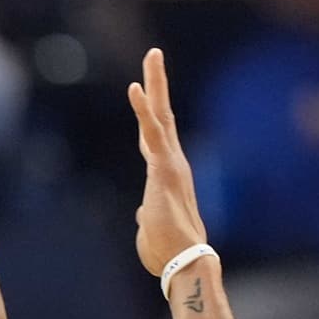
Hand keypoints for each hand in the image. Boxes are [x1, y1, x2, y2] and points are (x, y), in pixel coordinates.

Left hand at [128, 47, 209, 276]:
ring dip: (156, 83)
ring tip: (153, 56)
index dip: (149, 112)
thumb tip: (142, 214)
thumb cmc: (167, 252)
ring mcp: (170, 162)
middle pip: (163, 114)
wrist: (183, 262)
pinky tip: (135, 87)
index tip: (143, 90)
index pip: (156, 136)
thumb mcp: (150, 229)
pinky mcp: (164, 167)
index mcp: (167, 175)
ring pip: (160, 114)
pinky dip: (143, 109)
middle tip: (154, 56)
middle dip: (158, 84)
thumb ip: (147, 216)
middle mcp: (173, 162)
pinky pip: (153, 132)